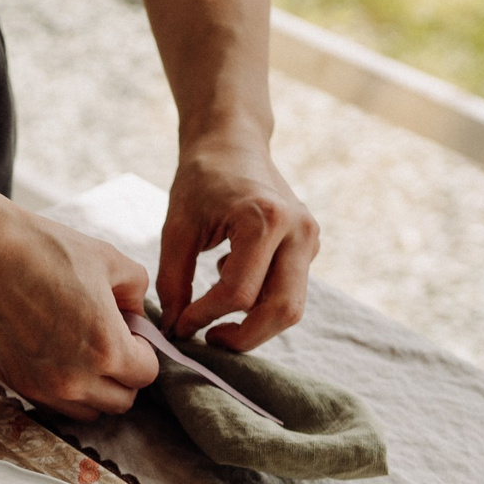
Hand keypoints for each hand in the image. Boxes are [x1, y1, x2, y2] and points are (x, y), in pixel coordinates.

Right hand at [0, 208, 160, 420]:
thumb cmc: (43, 251)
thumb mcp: (108, 260)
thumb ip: (135, 292)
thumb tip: (133, 316)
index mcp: (106, 349)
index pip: (146, 375)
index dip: (144, 351)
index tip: (129, 332)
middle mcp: (75, 379)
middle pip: (122, 401)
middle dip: (124, 374)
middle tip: (110, 343)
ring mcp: (42, 387)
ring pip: (88, 412)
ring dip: (95, 389)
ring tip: (81, 353)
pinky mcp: (16, 384)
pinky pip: (53, 405)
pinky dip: (64, 390)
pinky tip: (55, 356)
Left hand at [156, 140, 319, 349]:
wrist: (233, 143)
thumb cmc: (200, 180)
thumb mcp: (176, 229)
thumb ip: (174, 282)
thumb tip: (176, 330)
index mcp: (265, 220)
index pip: (238, 293)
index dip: (205, 317)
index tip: (179, 326)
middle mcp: (298, 231)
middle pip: (283, 310)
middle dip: (245, 337)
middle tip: (209, 340)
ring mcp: (310, 239)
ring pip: (292, 307)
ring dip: (255, 324)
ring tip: (214, 315)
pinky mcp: (309, 246)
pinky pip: (290, 290)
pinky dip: (261, 302)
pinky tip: (230, 281)